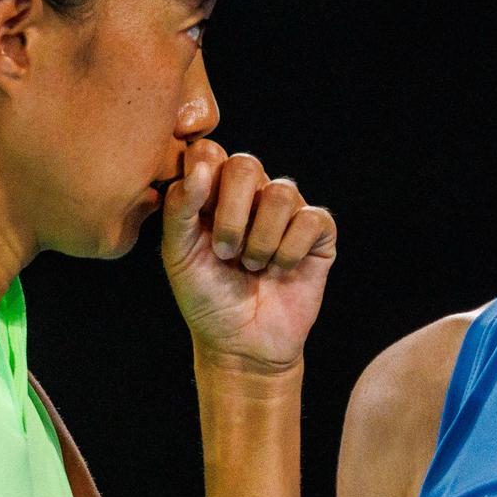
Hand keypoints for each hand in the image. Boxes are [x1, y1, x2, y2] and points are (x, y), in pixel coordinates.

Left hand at [160, 139, 336, 374]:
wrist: (241, 344)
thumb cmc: (206, 298)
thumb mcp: (178, 254)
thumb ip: (180, 207)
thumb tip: (201, 167)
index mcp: (213, 192)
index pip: (208, 151)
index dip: (202, 178)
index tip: (197, 221)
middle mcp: (252, 195)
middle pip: (246, 164)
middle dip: (232, 214)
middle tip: (224, 251)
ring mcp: (286, 212)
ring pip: (281, 193)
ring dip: (261, 239)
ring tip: (252, 267)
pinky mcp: (317, 233)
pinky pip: (311, 219)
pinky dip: (290, 250)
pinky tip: (280, 270)